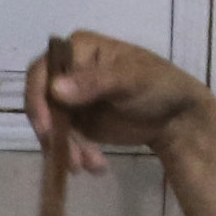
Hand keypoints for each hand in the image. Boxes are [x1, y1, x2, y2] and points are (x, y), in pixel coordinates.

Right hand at [23, 31, 210, 173]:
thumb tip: (55, 90)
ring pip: (53, 127)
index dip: (38, 99)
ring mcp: (71, 99)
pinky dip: (78, 155)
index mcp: (77, 49)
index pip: (41, 71)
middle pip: (43, 103)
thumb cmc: (158, 86)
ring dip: (68, 150)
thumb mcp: (129, 80)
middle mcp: (68, 72)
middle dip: (54, 133)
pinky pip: (67, 141)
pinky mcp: (79, 124)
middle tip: (71, 159)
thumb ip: (93, 84)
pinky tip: (97, 166)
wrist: (178, 117)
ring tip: (92, 165)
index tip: (46, 128)